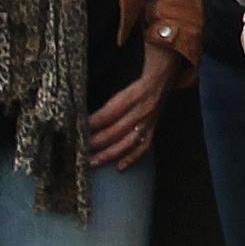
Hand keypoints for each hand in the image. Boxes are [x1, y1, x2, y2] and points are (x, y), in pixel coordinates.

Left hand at [84, 39, 183, 174]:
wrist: (164, 79)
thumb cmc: (138, 80)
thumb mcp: (124, 80)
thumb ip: (109, 97)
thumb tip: (83, 108)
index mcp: (136, 94)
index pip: (112, 110)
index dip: (95, 121)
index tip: (80, 127)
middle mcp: (144, 110)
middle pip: (118, 129)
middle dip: (98, 140)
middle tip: (81, 148)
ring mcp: (149, 122)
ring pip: (129, 142)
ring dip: (110, 153)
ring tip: (93, 161)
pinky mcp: (152, 130)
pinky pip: (143, 147)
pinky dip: (131, 158)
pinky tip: (119, 167)